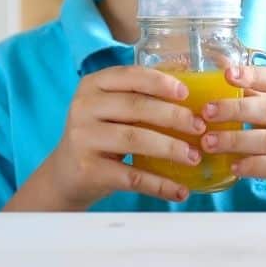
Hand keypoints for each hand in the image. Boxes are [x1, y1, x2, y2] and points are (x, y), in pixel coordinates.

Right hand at [44, 66, 206, 208]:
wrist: (65, 174)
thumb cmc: (100, 135)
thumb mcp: (110, 109)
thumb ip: (139, 98)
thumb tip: (191, 99)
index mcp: (92, 85)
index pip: (129, 76)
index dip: (159, 82)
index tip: (186, 93)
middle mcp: (83, 107)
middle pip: (135, 106)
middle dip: (173, 116)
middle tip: (200, 127)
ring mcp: (83, 138)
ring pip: (134, 139)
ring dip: (170, 148)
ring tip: (194, 157)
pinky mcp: (88, 170)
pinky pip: (131, 176)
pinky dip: (159, 184)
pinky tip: (179, 190)